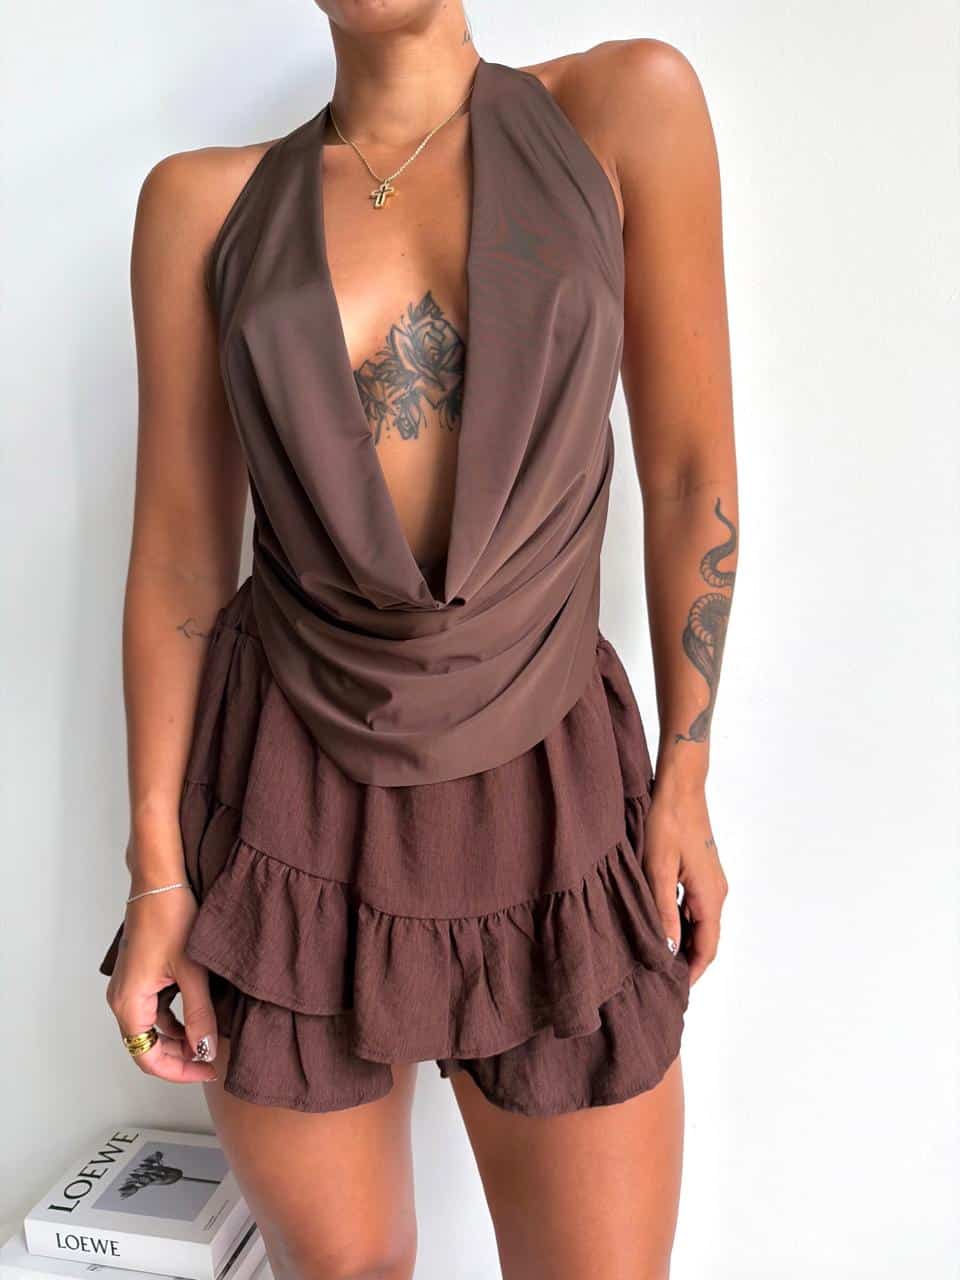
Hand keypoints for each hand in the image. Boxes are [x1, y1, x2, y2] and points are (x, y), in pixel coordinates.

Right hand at [106, 880, 219, 1083]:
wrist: (159, 882)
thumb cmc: (170, 918)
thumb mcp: (192, 972)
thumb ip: (200, 1015)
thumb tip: (206, 1050)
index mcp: (129, 1003)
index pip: (147, 1057)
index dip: (178, 1071)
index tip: (207, 1069)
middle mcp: (123, 999)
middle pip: (148, 1046)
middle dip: (180, 1056)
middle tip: (213, 1058)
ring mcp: (130, 987)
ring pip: (153, 1028)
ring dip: (179, 1037)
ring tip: (210, 1039)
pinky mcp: (141, 976)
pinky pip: (155, 1009)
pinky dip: (175, 1019)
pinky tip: (198, 1017)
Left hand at [643, 781, 727, 984]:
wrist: (681, 787)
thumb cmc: (667, 823)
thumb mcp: (657, 869)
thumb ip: (662, 911)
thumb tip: (668, 949)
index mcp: (709, 896)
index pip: (707, 948)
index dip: (693, 972)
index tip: (674, 989)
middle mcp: (717, 892)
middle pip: (707, 939)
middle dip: (688, 961)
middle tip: (661, 978)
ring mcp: (712, 881)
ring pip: (701, 923)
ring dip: (684, 941)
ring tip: (658, 955)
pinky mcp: (703, 871)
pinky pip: (696, 906)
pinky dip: (683, 921)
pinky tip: (661, 922)